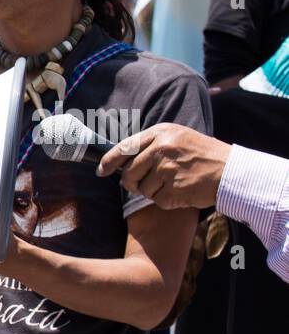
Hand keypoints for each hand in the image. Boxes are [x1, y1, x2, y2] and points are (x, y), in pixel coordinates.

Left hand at [97, 122, 231, 209]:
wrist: (232, 172)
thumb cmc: (202, 156)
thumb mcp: (177, 139)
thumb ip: (151, 146)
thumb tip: (120, 161)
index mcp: (161, 132)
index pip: (125, 147)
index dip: (110, 161)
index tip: (102, 171)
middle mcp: (162, 148)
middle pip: (129, 173)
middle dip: (133, 183)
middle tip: (147, 183)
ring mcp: (167, 169)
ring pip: (142, 189)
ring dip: (154, 192)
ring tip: (174, 183)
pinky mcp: (173, 189)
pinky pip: (157, 200)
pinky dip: (167, 200)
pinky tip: (182, 191)